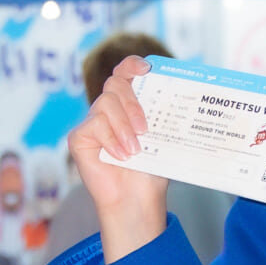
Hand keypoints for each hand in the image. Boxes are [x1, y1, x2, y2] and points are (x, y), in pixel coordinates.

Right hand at [67, 55, 167, 263]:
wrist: (136, 199)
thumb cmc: (150, 171)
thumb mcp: (162, 139)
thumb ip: (162, 117)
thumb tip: (185, 98)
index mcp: (129, 105)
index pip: (125, 73)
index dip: (132, 65)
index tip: (146, 69)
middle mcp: (109, 109)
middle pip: (115, 84)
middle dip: (132, 103)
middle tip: (145, 129)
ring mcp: (93, 122)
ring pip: (105, 103)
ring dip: (123, 127)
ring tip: (135, 150)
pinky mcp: (80, 138)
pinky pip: (94, 125)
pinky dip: (111, 140)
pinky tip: (121, 156)